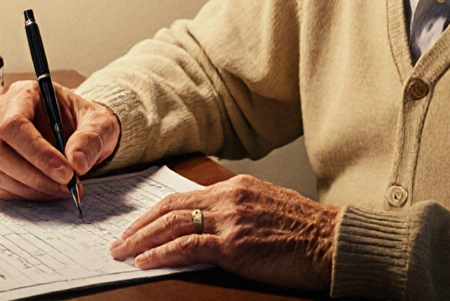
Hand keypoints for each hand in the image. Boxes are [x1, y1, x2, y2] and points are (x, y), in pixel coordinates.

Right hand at [0, 80, 119, 200]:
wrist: (81, 132)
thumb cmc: (86, 121)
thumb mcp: (100, 123)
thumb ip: (91, 138)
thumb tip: (77, 162)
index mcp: (23, 94)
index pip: (15, 124)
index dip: (37, 151)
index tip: (66, 173)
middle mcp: (1, 115)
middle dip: (35, 175)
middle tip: (67, 186)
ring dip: (33, 188)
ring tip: (65, 190)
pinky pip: (2, 186)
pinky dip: (28, 195)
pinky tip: (51, 191)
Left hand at [109, 174, 340, 289]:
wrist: (332, 241)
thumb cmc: (306, 230)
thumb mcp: (266, 206)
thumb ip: (236, 210)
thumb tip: (207, 225)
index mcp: (235, 187)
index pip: (181, 197)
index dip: (153, 213)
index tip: (136, 226)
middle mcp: (229, 198)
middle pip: (170, 208)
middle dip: (139, 227)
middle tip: (118, 241)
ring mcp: (231, 220)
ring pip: (172, 225)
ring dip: (142, 241)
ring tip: (123, 253)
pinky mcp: (235, 245)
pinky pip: (188, 246)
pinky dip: (162, 253)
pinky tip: (146, 261)